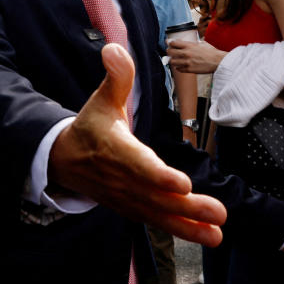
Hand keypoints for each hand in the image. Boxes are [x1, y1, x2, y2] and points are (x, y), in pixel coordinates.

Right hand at [49, 44, 226, 246]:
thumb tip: (114, 48)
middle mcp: (122, 179)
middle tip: (219, 213)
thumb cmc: (91, 126)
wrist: (64, 160)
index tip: (181, 183)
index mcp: (115, 149)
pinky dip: (181, 229)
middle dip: (188, 207)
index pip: (138, 165)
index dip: (158, 176)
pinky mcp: (132, 208)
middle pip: (156, 196)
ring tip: (218, 234)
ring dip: (190, 225)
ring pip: (159, 214)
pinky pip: (157, 221)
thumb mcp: (102, 98)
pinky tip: (207, 235)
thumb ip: (116, 76)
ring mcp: (127, 197)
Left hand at [167, 39, 225, 73]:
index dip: (169, 42)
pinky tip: (180, 66)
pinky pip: (178, 69)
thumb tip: (191, 42)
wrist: (217, 62)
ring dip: (172, 60)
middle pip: (170, 52)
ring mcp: (187, 62)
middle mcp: (186, 53)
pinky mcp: (189, 70)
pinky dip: (178, 67)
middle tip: (170, 51)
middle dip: (168, 51)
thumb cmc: (212, 52)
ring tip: (174, 59)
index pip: (174, 43)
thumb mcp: (202, 43)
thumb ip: (194, 43)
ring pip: (172, 62)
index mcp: (189, 46)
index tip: (168, 42)